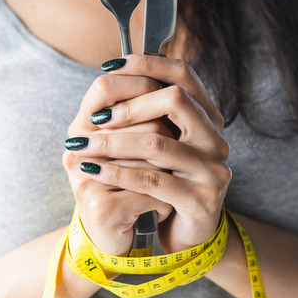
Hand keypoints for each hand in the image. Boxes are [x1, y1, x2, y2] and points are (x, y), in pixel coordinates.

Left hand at [64, 55, 230, 253]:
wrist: (187, 233)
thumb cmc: (166, 182)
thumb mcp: (160, 143)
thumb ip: (149, 112)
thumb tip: (112, 74)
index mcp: (208, 117)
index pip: (183, 73)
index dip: (147, 63)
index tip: (110, 66)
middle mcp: (216, 139)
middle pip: (176, 100)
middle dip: (129, 105)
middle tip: (96, 119)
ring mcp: (212, 170)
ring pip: (158, 143)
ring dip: (112, 142)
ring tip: (81, 147)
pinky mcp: (201, 200)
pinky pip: (152, 181)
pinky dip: (117, 172)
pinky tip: (93, 170)